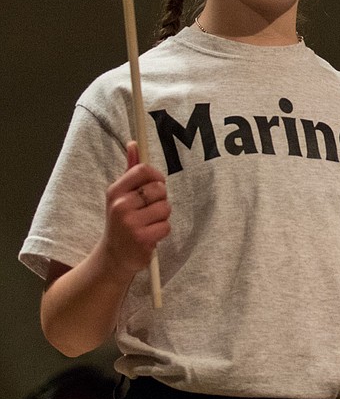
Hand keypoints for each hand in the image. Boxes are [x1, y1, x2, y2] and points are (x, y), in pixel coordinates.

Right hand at [96, 141, 170, 276]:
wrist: (113, 256)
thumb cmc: (121, 220)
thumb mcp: (120, 195)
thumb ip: (130, 169)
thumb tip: (134, 143)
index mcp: (115, 191)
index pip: (143, 170)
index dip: (156, 176)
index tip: (155, 186)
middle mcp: (120, 205)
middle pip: (160, 189)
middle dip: (160, 200)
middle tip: (147, 210)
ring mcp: (130, 223)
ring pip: (166, 208)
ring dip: (162, 217)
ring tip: (147, 223)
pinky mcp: (141, 239)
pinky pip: (166, 226)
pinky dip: (162, 231)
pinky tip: (149, 235)